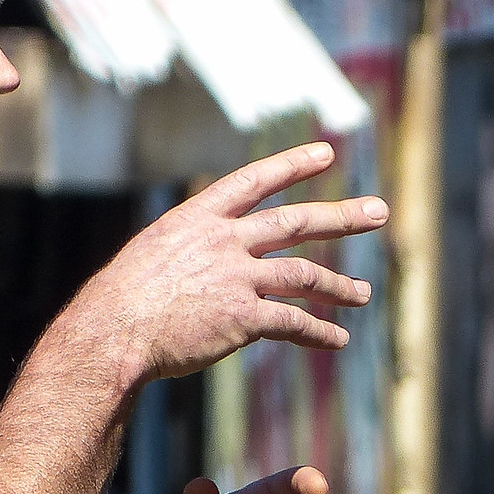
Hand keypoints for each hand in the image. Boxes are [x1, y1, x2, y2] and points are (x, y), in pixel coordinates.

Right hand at [81, 142, 387, 382]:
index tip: (326, 153)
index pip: (254, 180)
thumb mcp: (155, 252)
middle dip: (341, 216)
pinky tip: (337, 339)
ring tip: (362, 294)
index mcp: (198, 217)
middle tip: (378, 211)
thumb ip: (191, 249)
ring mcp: (236, 277)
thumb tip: (209, 260)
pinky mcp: (243, 318)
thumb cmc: (124, 296)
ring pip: (304, 275)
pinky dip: (319, 332)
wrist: (115, 330)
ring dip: (338, 286)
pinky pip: (293, 322)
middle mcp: (223, 241)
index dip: (293, 165)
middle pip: (294, 222)